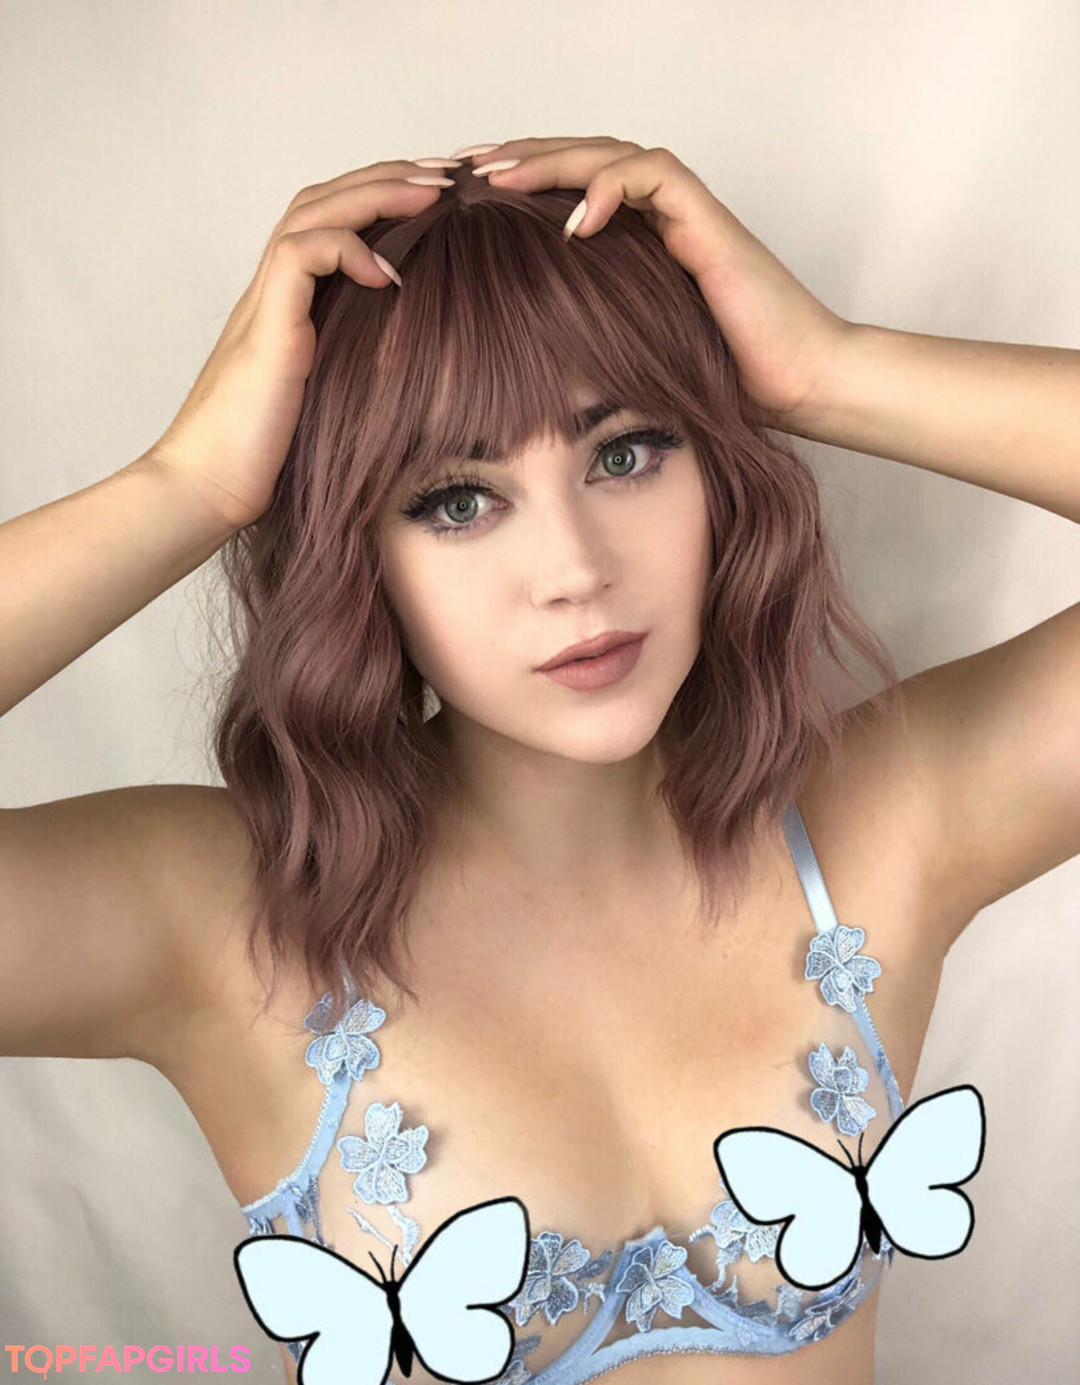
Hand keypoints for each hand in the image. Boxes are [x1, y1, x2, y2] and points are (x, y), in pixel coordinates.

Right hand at [150, 160, 453, 528]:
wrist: (207, 490)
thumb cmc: (267, 459)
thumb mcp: (334, 402)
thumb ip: (363, 368)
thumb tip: (422, 363)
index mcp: (289, 304)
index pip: (334, 221)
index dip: (384, 199)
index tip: (443, 198)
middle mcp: (274, 293)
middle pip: (326, 199)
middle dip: (390, 177)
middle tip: (451, 173)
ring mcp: (265, 305)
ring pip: (314, 211)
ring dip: (377, 193)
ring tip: (433, 193)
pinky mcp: (266, 328)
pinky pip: (301, 255)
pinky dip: (347, 248)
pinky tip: (387, 272)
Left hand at [468, 136, 851, 429]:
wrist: (798, 386)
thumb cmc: (726, 382)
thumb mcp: (632, 360)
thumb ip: (588, 340)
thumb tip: (520, 362)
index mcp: (640, 242)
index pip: (570, 189)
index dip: (518, 184)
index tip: (464, 199)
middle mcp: (661, 218)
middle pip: (581, 158)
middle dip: (519, 158)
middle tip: (462, 169)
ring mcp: (687, 215)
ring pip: (610, 154)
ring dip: (551, 161)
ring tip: (498, 180)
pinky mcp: (709, 223)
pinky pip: (655, 176)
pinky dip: (610, 188)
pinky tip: (573, 220)